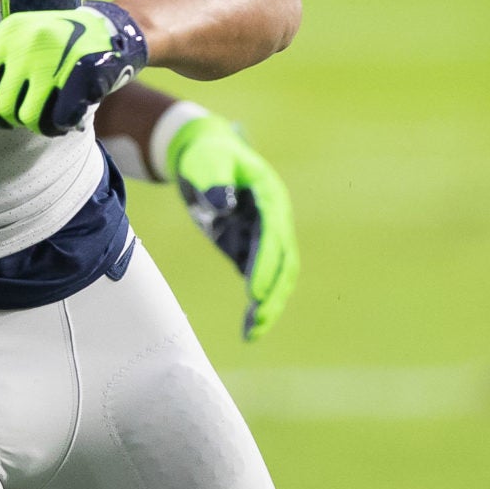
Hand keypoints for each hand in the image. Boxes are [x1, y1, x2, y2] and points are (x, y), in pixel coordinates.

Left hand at [0, 2, 145, 137]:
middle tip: (33, 114)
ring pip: (29, 117)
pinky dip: (63, 125)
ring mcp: (55, 55)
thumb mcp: (18, 52)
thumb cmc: (57, 49)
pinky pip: (59, 119)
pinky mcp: (82, 71)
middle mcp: (28, 40)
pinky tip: (72, 115)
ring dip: (41, 126)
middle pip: (4, 108)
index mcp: (8, 32)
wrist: (113, 32)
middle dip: (17, 120)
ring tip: (53, 116)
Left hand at [170, 114, 299, 339]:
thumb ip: (213, 179)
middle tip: (258, 319)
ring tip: (253, 333)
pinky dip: (258, 305)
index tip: (253, 291)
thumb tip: (224, 203)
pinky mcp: (252, 249)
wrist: (205, 156)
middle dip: (273, 292)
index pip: (272, 233)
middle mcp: (275, 219)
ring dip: (270, 304)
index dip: (265, 263)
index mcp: (270, 195)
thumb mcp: (205, 161)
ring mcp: (265, 237)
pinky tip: (248, 329)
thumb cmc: (206, 155)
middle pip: (284, 261)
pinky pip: (261, 281)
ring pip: (279, 277)